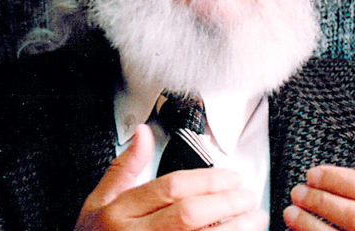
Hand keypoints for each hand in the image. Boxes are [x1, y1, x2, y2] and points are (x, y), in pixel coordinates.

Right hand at [74, 124, 267, 230]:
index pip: (170, 188)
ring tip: (254, 218)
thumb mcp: (99, 200)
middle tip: (247, 195)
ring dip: (234, 229)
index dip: (207, 180)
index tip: (231, 176)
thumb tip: (144, 133)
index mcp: (119, 212)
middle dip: (225, 202)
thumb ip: (125, 168)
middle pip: (188, 215)